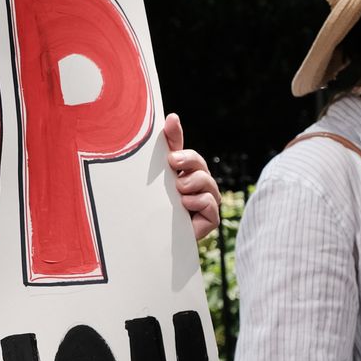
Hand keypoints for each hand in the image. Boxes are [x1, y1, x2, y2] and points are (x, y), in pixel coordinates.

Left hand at [162, 114, 221, 240]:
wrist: (150, 244)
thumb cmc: (153, 210)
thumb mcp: (156, 178)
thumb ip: (166, 149)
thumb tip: (173, 117)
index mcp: (179, 173)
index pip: (180, 150)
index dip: (175, 135)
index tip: (170, 121)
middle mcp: (195, 185)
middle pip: (199, 164)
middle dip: (188, 160)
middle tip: (173, 163)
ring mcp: (204, 202)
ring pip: (207, 182)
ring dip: (193, 182)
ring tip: (179, 190)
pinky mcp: (208, 220)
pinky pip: (210, 204)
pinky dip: (199, 201)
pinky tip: (185, 204)